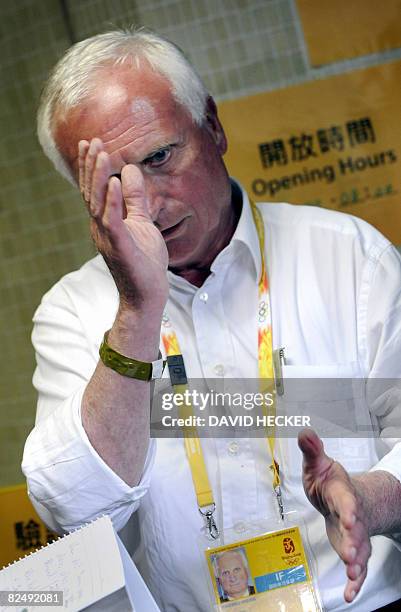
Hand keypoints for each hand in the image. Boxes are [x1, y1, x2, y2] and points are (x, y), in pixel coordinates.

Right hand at [78, 138, 168, 311]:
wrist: (148, 293)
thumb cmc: (144, 261)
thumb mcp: (142, 222)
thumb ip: (135, 197)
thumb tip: (130, 170)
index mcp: (105, 222)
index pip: (94, 190)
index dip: (91, 167)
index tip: (92, 144)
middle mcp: (100, 228)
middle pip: (90, 192)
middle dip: (90, 166)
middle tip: (91, 141)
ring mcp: (107, 238)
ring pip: (97, 203)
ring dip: (98, 177)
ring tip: (101, 153)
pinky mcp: (119, 246)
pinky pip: (112, 220)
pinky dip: (112, 200)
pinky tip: (113, 181)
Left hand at [298, 429, 370, 602]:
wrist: (349, 497)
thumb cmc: (331, 482)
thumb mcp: (319, 463)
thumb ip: (312, 450)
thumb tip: (304, 432)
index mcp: (342, 493)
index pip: (346, 500)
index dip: (347, 508)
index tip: (349, 515)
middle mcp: (351, 515)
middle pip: (355, 528)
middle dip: (355, 539)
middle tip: (353, 552)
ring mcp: (354, 534)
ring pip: (359, 549)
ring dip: (357, 561)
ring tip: (354, 572)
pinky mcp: (352, 548)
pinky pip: (357, 567)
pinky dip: (355, 581)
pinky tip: (350, 594)